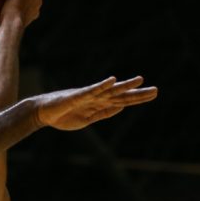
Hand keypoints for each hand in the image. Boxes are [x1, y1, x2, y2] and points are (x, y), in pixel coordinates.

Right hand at [35, 76, 157, 130]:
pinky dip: (102, 85)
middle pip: (120, 96)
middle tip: (156, 91)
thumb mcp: (87, 120)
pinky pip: (92, 90)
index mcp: (99, 105)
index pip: (122, 101)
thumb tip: (121, 108)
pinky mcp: (78, 95)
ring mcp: (88, 96)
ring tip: (140, 80)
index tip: (152, 94)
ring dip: (124, 86)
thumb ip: (103, 114)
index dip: (137, 98)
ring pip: (110, 91)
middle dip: (138, 94)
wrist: (43, 113)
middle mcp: (97, 98)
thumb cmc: (63, 116)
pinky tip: (112, 80)